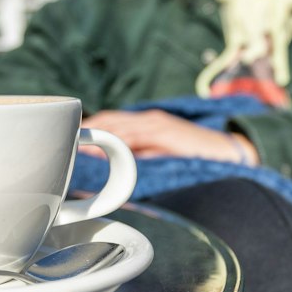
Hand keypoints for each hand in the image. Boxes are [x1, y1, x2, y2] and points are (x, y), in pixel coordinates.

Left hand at [81, 109, 257, 164]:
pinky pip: (134, 134)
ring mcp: (156, 123)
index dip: (89, 128)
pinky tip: (100, 149)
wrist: (228, 151)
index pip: (109, 121)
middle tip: (63, 142)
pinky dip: (115, 140)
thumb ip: (138, 158)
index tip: (68, 139)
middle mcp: (148, 119)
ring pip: (118, 125)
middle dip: (85, 131)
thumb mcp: (160, 156)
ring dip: (95, 134)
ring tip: (75, 147)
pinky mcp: (164, 131)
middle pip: (109, 120)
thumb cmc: (192, 156)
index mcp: (145, 123)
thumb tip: (108, 171)